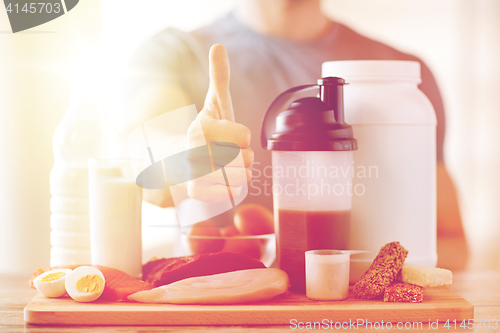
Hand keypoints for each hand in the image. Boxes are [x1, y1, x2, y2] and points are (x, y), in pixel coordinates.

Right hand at [186, 44, 253, 203]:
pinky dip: (233, 188)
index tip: (229, 135)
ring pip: (242, 177)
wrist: (180, 161)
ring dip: (241, 172)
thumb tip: (218, 47)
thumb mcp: (214, 105)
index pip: (245, 136)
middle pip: (245, 157)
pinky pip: (233, 193)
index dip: (242, 136)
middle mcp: (193, 151)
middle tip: (228, 152)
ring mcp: (194, 174)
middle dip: (243, 156)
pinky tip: (222, 180)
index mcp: (201, 128)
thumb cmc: (206, 132)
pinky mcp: (197, 193)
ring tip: (227, 166)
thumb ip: (219, 78)